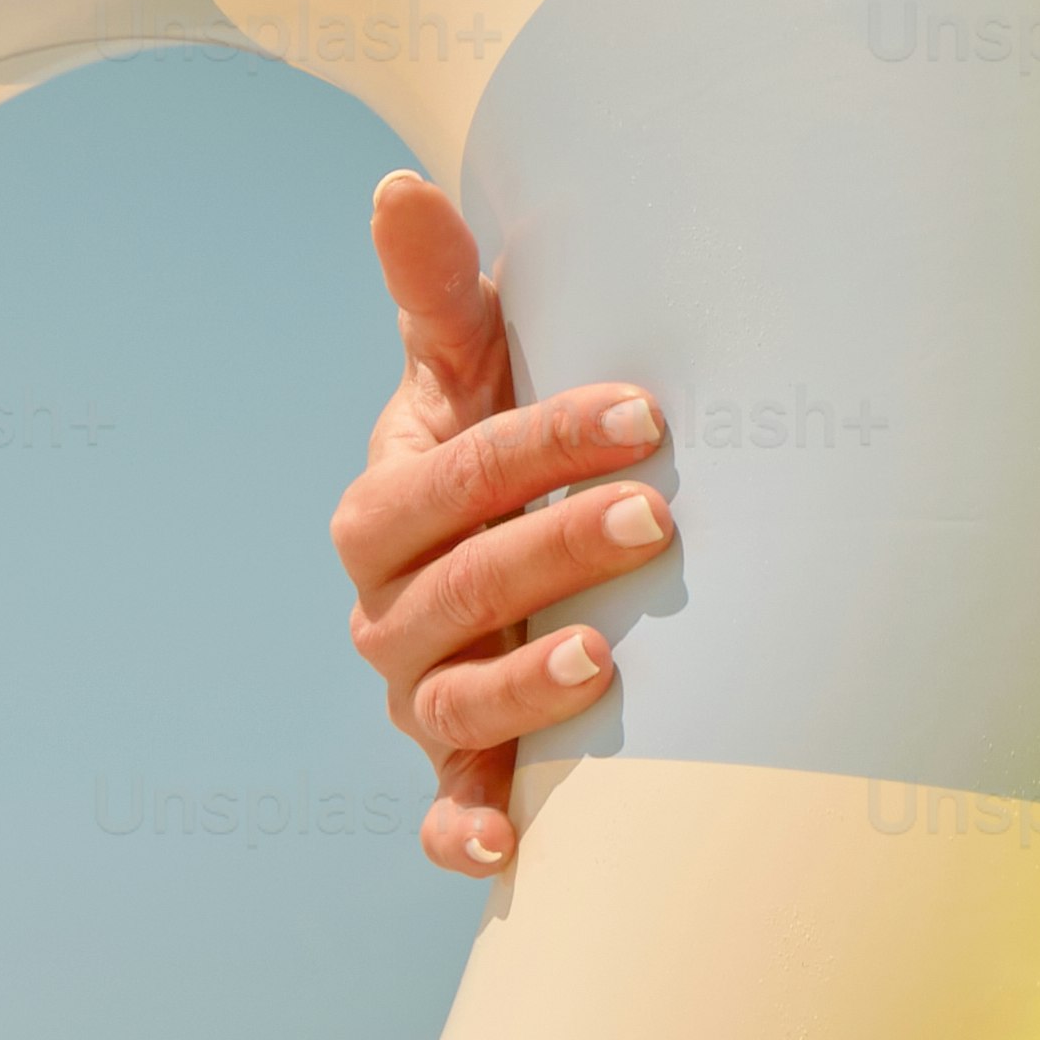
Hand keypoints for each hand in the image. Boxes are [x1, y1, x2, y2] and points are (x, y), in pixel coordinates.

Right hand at [328, 166, 669, 877]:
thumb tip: (398, 187)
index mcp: (382, 507)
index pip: (453, 474)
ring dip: (519, 690)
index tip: (644, 411)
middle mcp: (388, 610)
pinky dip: (463, 836)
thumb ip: (437, 288)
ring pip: (451, 701)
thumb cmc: (494, 443)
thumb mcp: (466, 363)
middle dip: (552, 553)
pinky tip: (505, 852)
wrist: (498, 547)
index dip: (540, 443)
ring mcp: (418, 696)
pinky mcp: (455, 771)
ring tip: (603, 668)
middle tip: (656, 519)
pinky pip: (445, 814)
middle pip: (459, 587)